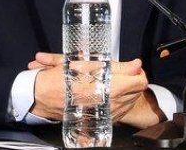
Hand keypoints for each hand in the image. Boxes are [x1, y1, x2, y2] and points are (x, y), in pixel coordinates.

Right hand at [26, 53, 161, 127]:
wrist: (45, 97)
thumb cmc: (63, 78)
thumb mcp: (88, 65)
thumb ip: (117, 66)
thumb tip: (136, 64)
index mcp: (111, 87)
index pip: (141, 81)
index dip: (137, 71)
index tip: (130, 68)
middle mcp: (113, 103)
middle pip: (138, 91)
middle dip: (131, 80)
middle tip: (119, 73)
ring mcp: (109, 114)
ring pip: (130, 101)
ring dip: (125, 91)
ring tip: (111, 82)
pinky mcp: (103, 120)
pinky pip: (120, 110)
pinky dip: (118, 102)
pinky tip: (106, 94)